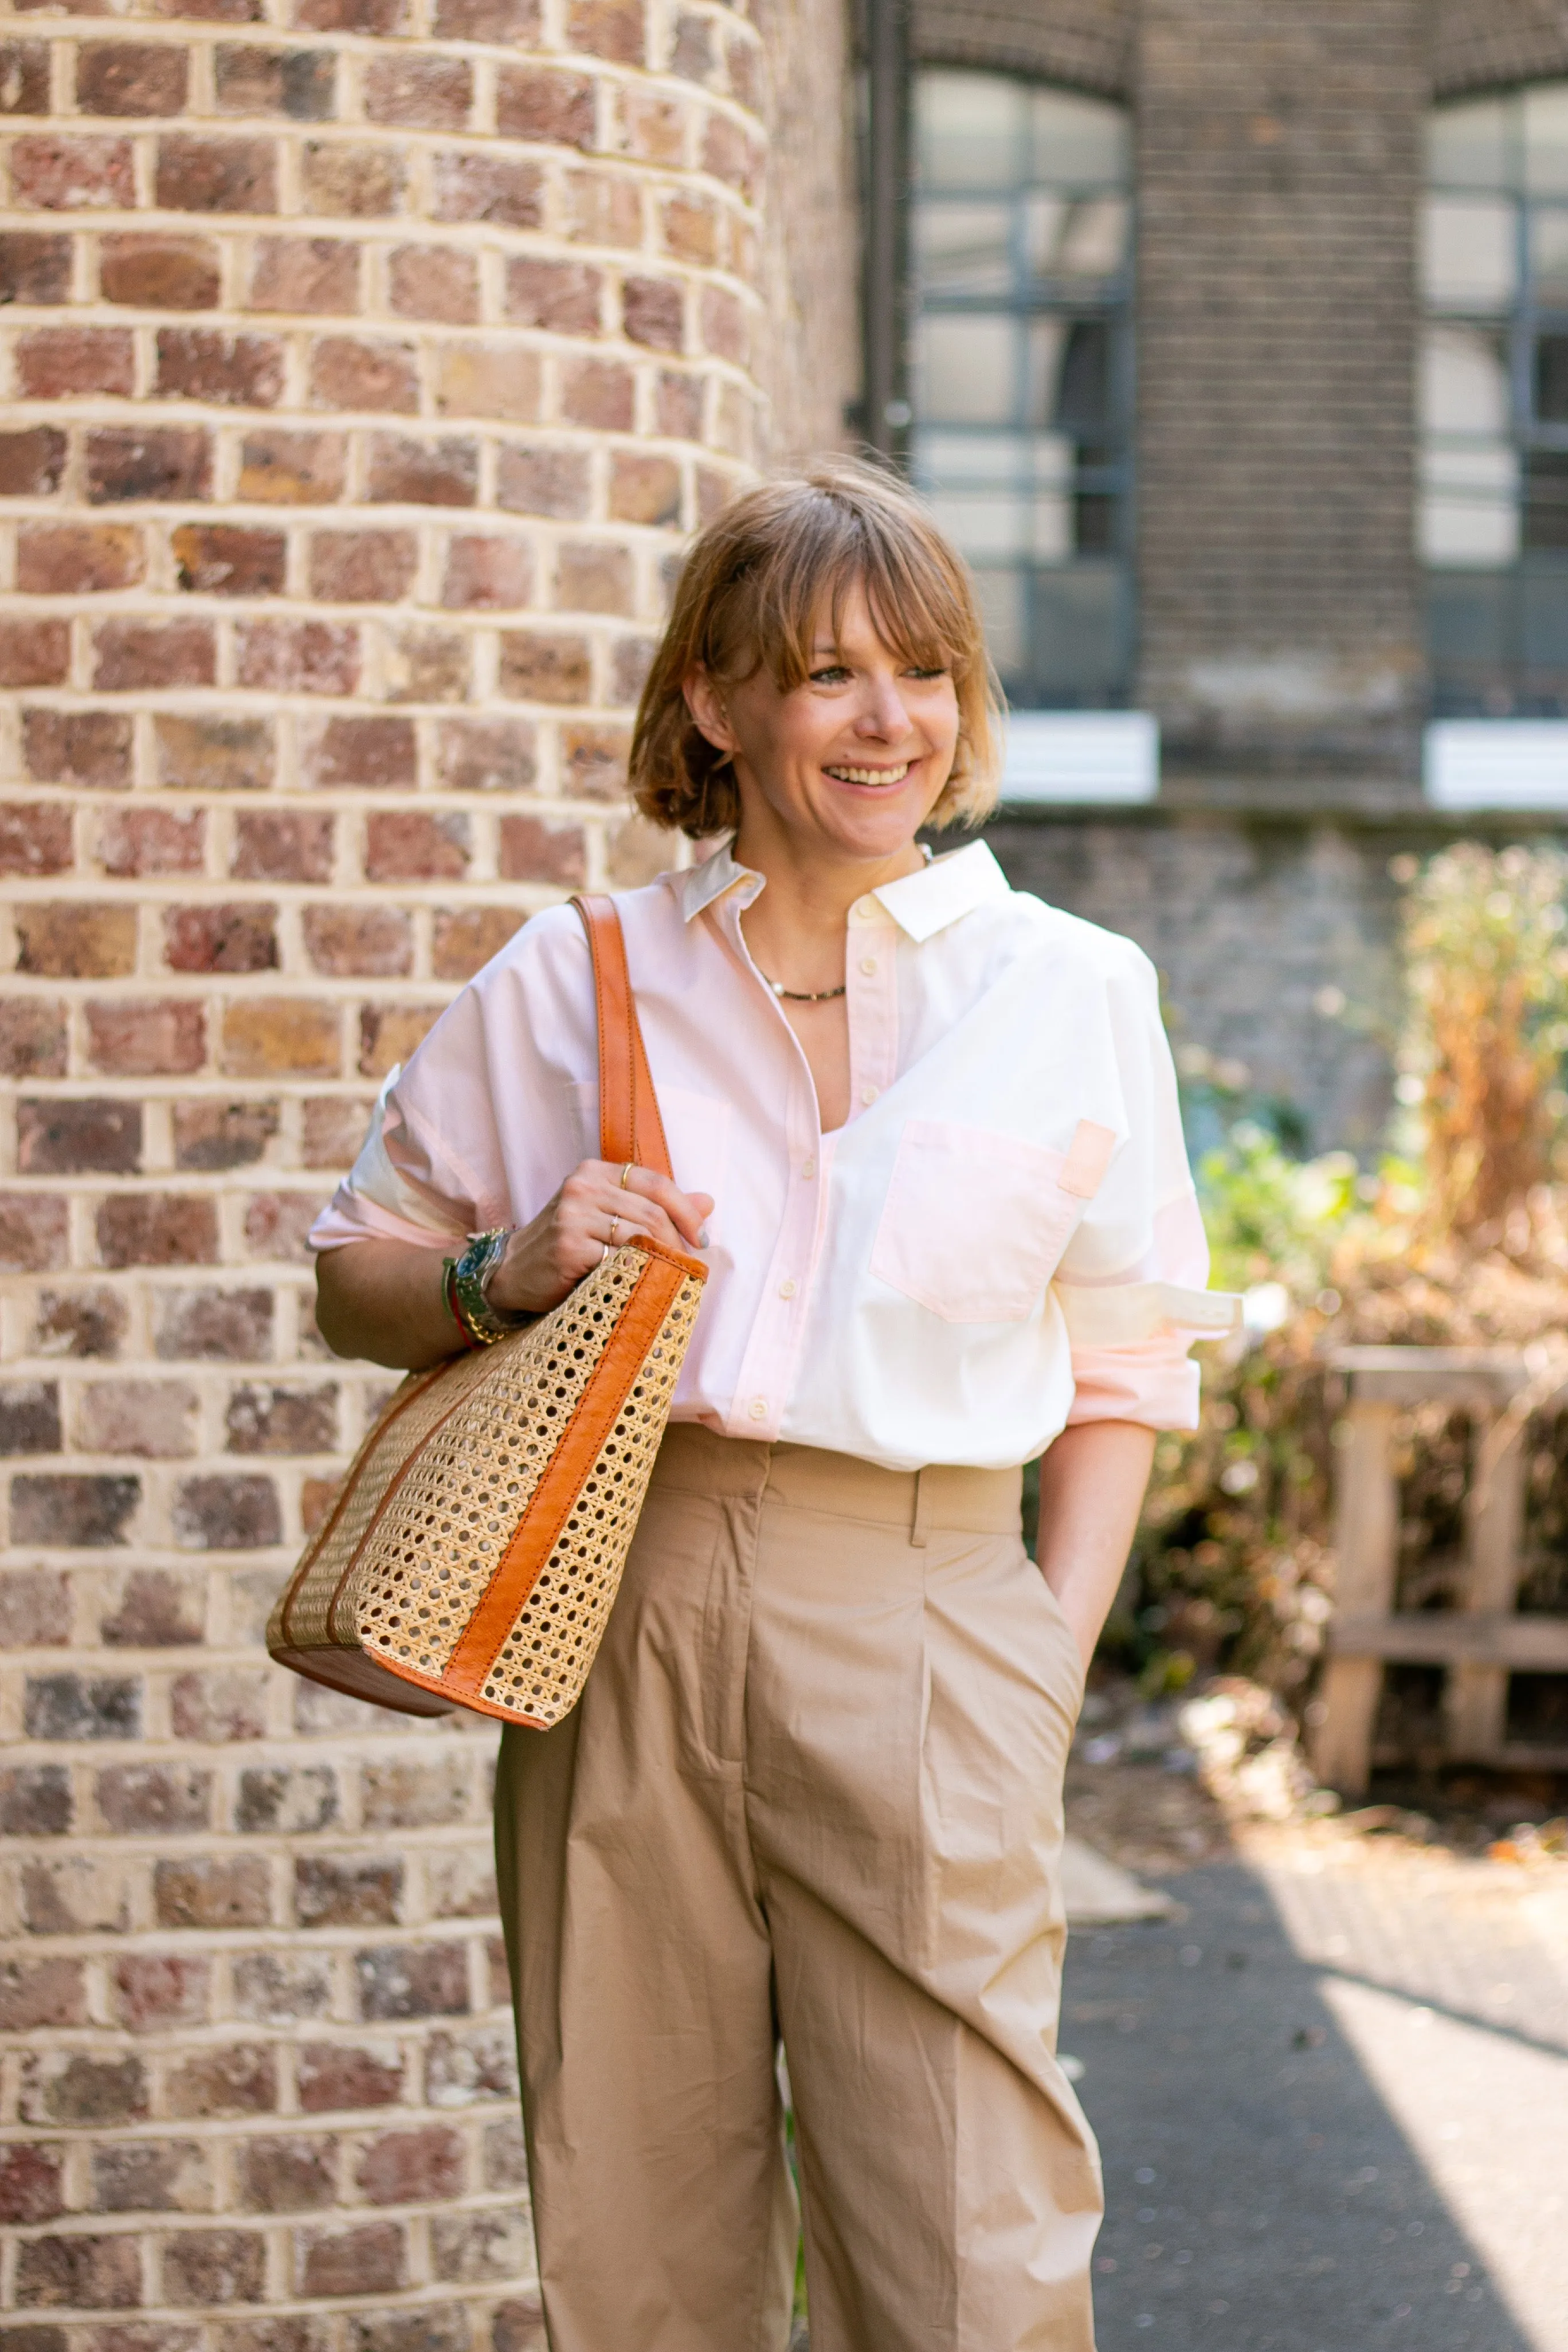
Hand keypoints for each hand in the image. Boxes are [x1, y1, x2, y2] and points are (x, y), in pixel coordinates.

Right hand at [486, 1160, 713, 1318]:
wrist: (513, 1272)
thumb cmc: (568, 1245)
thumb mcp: (609, 1216)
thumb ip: (654, 1207)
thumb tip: (708, 1202)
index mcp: (595, 1171)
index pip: (655, 1182)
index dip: (685, 1211)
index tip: (701, 1238)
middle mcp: (582, 1186)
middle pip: (651, 1212)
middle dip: (678, 1242)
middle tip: (690, 1266)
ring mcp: (572, 1215)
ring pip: (639, 1235)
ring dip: (663, 1261)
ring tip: (672, 1277)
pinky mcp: (567, 1245)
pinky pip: (617, 1259)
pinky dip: (636, 1273)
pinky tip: (642, 1284)